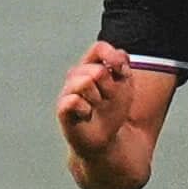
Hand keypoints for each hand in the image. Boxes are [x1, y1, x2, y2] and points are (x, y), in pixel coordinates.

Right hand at [54, 42, 132, 156]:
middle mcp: (76, 75)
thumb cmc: (112, 110)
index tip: (121, 72)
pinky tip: (86, 115)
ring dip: (98, 99)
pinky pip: (74, 100)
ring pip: (85, 82)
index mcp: (91, 66)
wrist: (104, 140)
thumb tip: (119, 55)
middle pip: (97, 70)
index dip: (112, 57)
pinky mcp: (62, 109)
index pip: (99, 48)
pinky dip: (86, 109)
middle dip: (110, 88)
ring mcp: (67, 91)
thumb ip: (122, 65)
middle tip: (107, 100)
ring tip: (95, 107)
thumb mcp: (125, 86)